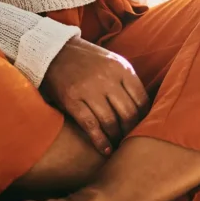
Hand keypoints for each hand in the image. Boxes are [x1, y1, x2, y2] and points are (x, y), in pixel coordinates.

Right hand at [40, 36, 149, 154]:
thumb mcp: (113, 63)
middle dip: (130, 130)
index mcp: (121, 68)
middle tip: (129, 139)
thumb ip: (127, 81)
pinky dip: (99, 141)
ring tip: (117, 144)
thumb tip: (143, 110)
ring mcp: (89, 89)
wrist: (56, 51)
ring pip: (110, 121)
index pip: (141, 99)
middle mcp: (107, 78)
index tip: (142, 126)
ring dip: (115, 137)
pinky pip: (90, 125)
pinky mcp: (72, 99)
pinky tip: (105, 149)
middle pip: (128, 113)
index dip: (144, 118)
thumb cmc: (89, 61)